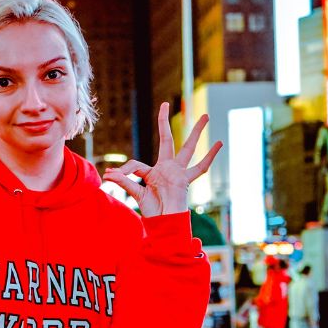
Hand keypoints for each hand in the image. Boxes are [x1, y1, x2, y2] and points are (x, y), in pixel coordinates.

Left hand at [102, 102, 222, 216]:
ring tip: (205, 116)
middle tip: (165, 103)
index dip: (122, 170)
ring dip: (196, 132)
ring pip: (189, 148)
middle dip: (164, 122)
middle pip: (167, 140)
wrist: (164, 223)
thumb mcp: (136, 194)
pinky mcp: (186, 181)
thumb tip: (107, 173)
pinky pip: (200, 168)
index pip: (135, 164)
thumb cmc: (152, 211)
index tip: (110, 175)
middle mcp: (166, 168)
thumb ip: (124, 181)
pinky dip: (210, 156)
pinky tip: (219, 144)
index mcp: (152, 172)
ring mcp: (178, 173)